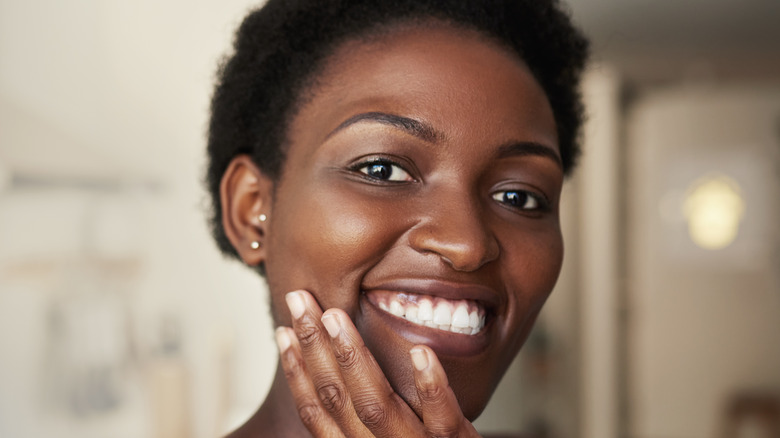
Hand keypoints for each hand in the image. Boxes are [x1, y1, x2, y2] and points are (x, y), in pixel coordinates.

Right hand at [275, 290, 481, 436]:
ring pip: (377, 405)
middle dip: (315, 346)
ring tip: (337, 316)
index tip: (282, 331)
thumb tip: (337, 370)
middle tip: (300, 301)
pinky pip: (442, 419)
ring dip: (353, 357)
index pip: (318, 411)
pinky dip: (430, 386)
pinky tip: (421, 352)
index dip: (296, 371)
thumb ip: (364, 418)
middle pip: (339, 398)